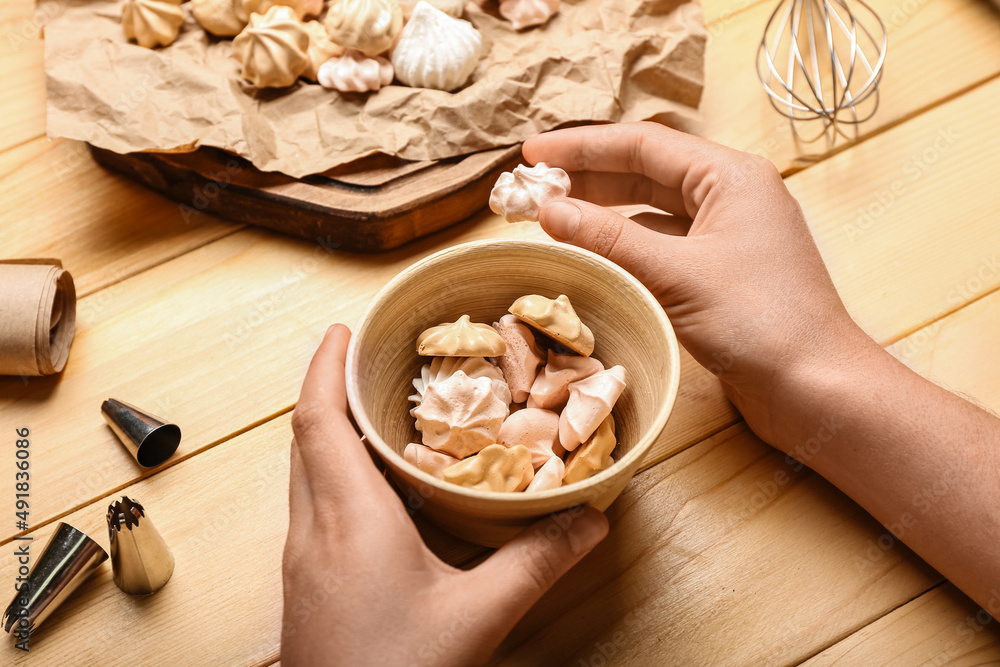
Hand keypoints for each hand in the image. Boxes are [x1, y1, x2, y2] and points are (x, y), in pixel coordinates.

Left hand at [281, 325, 608, 665]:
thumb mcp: (479, 618)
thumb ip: (535, 562)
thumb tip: (589, 518)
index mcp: (349, 521)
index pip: (318, 421)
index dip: (324, 367)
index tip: (343, 329)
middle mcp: (313, 531)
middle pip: (306, 439)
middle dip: (329, 389)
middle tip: (369, 362)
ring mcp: (303, 559)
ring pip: (305, 472)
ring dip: (331, 432)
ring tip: (377, 413)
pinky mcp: (306, 584)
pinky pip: (313, 504)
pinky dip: (337, 472)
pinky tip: (377, 491)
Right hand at [523, 122, 879, 449]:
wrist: (817, 388)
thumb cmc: (758, 321)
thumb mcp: (675, 272)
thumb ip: (608, 238)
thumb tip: (548, 210)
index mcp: (730, 176)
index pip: (643, 143)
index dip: (582, 147)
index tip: (531, 155)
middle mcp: (730, 197)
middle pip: (646, 173)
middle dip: (588, 179)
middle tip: (532, 189)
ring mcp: (727, 237)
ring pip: (651, 212)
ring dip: (603, 214)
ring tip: (552, 219)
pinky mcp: (721, 275)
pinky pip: (662, 247)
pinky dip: (624, 248)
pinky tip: (592, 256)